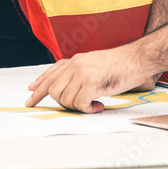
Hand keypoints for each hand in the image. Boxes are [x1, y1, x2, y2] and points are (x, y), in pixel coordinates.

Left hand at [25, 48, 152, 112]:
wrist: (136, 59)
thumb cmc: (121, 63)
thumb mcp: (94, 63)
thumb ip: (80, 72)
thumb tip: (69, 87)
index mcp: (76, 60)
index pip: (51, 73)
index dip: (39, 85)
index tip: (31, 93)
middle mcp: (75, 65)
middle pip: (53, 89)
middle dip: (59, 102)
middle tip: (74, 107)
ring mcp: (82, 73)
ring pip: (65, 99)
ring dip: (77, 107)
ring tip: (92, 104)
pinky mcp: (90, 83)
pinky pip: (79, 104)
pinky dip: (88, 110)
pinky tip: (98, 106)